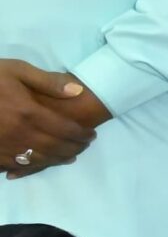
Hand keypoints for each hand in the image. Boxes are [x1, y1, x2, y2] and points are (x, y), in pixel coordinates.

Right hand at [0, 62, 98, 178]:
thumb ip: (47, 82)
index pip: (66, 130)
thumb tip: (77, 92)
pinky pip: (17, 165)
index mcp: (29, 112)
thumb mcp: (17, 70)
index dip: (82, 135)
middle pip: (56, 148)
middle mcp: (19, 133)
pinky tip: (41, 163)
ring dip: (58, 159)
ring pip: (39, 160)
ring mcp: (5, 146)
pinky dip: (33, 166)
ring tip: (70, 156)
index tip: (90, 134)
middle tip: (84, 145)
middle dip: (75, 148)